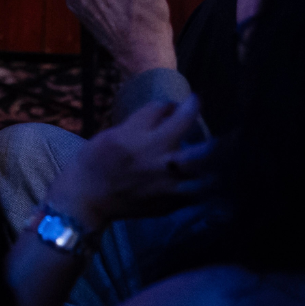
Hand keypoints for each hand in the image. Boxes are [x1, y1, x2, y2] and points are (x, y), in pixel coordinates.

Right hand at [47, 96, 212, 229]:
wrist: (86, 199)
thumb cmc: (93, 164)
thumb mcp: (109, 136)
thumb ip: (137, 126)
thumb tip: (164, 115)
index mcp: (132, 136)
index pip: (159, 109)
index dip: (169, 105)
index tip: (174, 106)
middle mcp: (153, 155)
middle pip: (183, 125)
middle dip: (192, 110)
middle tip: (196, 106)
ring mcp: (165, 180)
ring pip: (200, 161)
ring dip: (210, 150)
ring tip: (218, 145)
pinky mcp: (170, 200)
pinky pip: (197, 190)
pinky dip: (204, 182)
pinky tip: (209, 176)